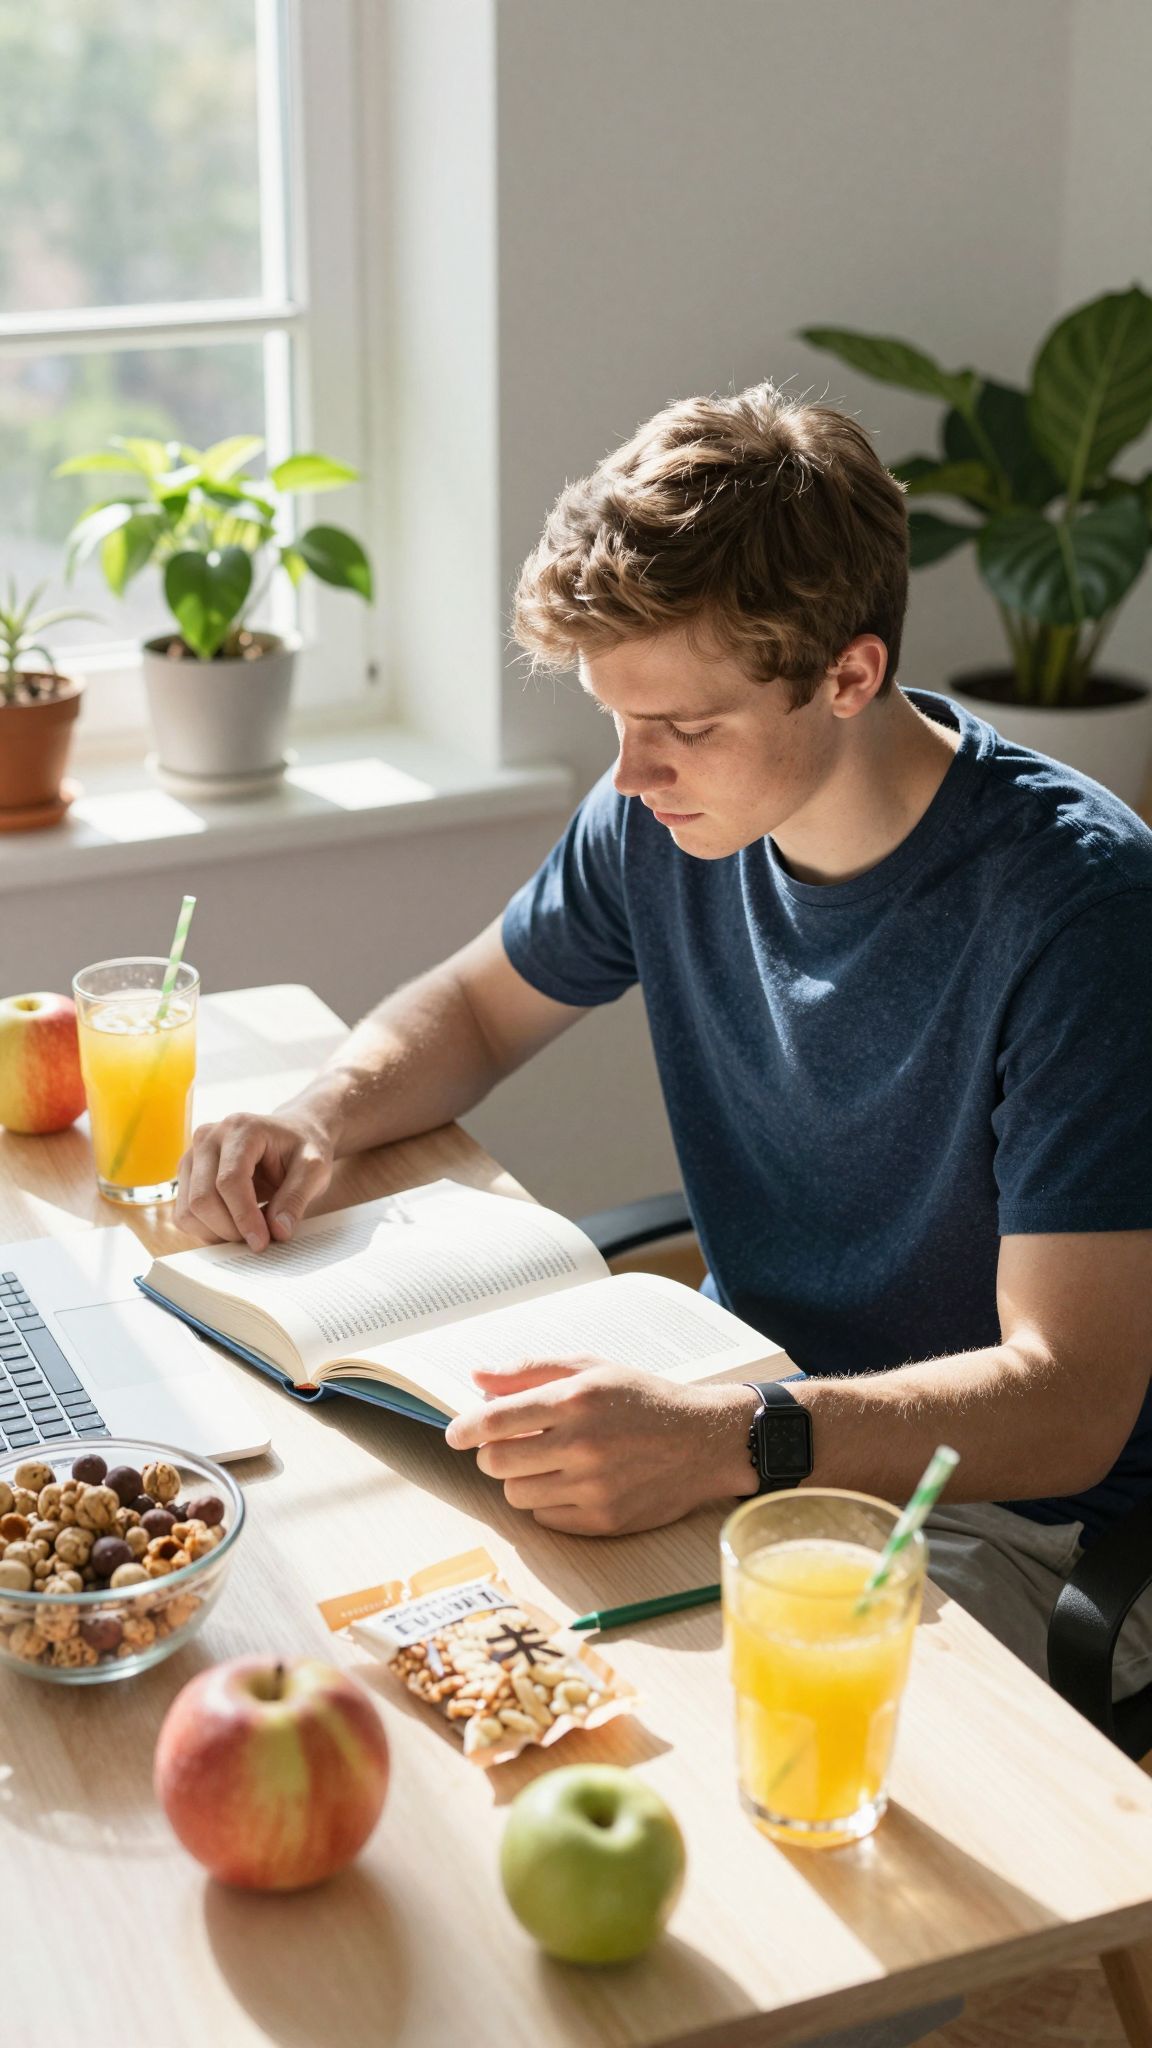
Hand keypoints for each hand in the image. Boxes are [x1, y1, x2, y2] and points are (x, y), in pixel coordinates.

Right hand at [175, 1107, 334, 1249]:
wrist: (289, 1135)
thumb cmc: (301, 1148)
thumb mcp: (314, 1168)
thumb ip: (297, 1197)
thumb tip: (278, 1231)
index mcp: (241, 1128)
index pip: (229, 1181)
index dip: (244, 1217)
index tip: (262, 1242)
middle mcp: (208, 1137)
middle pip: (202, 1198)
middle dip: (230, 1229)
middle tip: (258, 1241)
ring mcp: (192, 1155)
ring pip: (188, 1211)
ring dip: (217, 1233)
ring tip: (248, 1233)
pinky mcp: (186, 1175)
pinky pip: (184, 1215)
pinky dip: (206, 1231)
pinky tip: (233, 1228)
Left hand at [445, 1356, 759, 1534]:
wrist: (704, 1441)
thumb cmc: (644, 1399)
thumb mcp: (592, 1368)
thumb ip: (531, 1370)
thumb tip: (477, 1378)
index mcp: (576, 1400)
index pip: (495, 1421)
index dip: (465, 1429)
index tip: (455, 1434)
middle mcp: (582, 1445)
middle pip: (495, 1463)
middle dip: (493, 1454)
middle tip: (512, 1445)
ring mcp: (594, 1487)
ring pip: (516, 1494)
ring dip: (521, 1478)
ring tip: (548, 1463)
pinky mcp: (604, 1520)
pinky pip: (545, 1519)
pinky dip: (548, 1502)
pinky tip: (572, 1483)